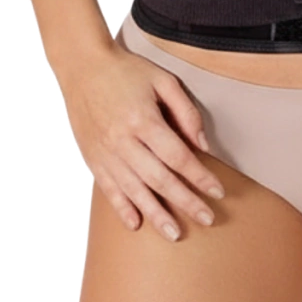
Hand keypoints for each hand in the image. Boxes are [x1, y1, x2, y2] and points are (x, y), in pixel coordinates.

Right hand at [60, 43, 225, 240]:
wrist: (83, 67)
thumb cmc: (126, 71)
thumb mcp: (163, 80)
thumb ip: (185, 111)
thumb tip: (203, 145)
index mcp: (143, 119)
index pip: (178, 156)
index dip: (199, 176)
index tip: (217, 191)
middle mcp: (123, 141)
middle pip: (160, 179)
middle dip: (186, 202)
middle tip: (207, 219)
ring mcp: (106, 152)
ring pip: (135, 191)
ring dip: (156, 214)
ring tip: (175, 234)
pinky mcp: (92, 158)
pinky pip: (108, 189)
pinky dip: (122, 208)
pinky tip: (136, 224)